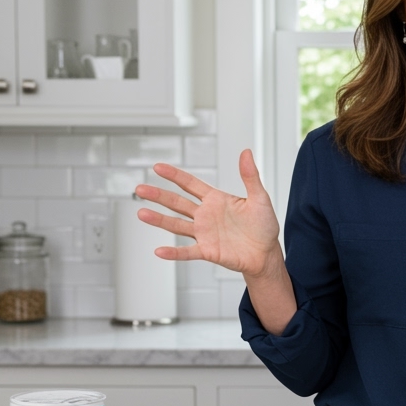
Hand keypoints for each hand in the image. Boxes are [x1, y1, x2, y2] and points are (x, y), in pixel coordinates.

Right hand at [134, 150, 282, 275]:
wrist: (266, 254)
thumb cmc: (264, 226)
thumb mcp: (260, 198)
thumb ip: (250, 176)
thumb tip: (246, 152)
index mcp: (216, 200)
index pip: (190, 184)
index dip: (174, 176)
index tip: (157, 167)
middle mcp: (205, 216)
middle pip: (177, 203)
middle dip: (158, 195)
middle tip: (139, 188)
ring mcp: (204, 233)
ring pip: (177, 225)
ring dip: (159, 220)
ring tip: (141, 213)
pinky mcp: (207, 251)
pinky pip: (187, 251)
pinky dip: (174, 252)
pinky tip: (159, 251)